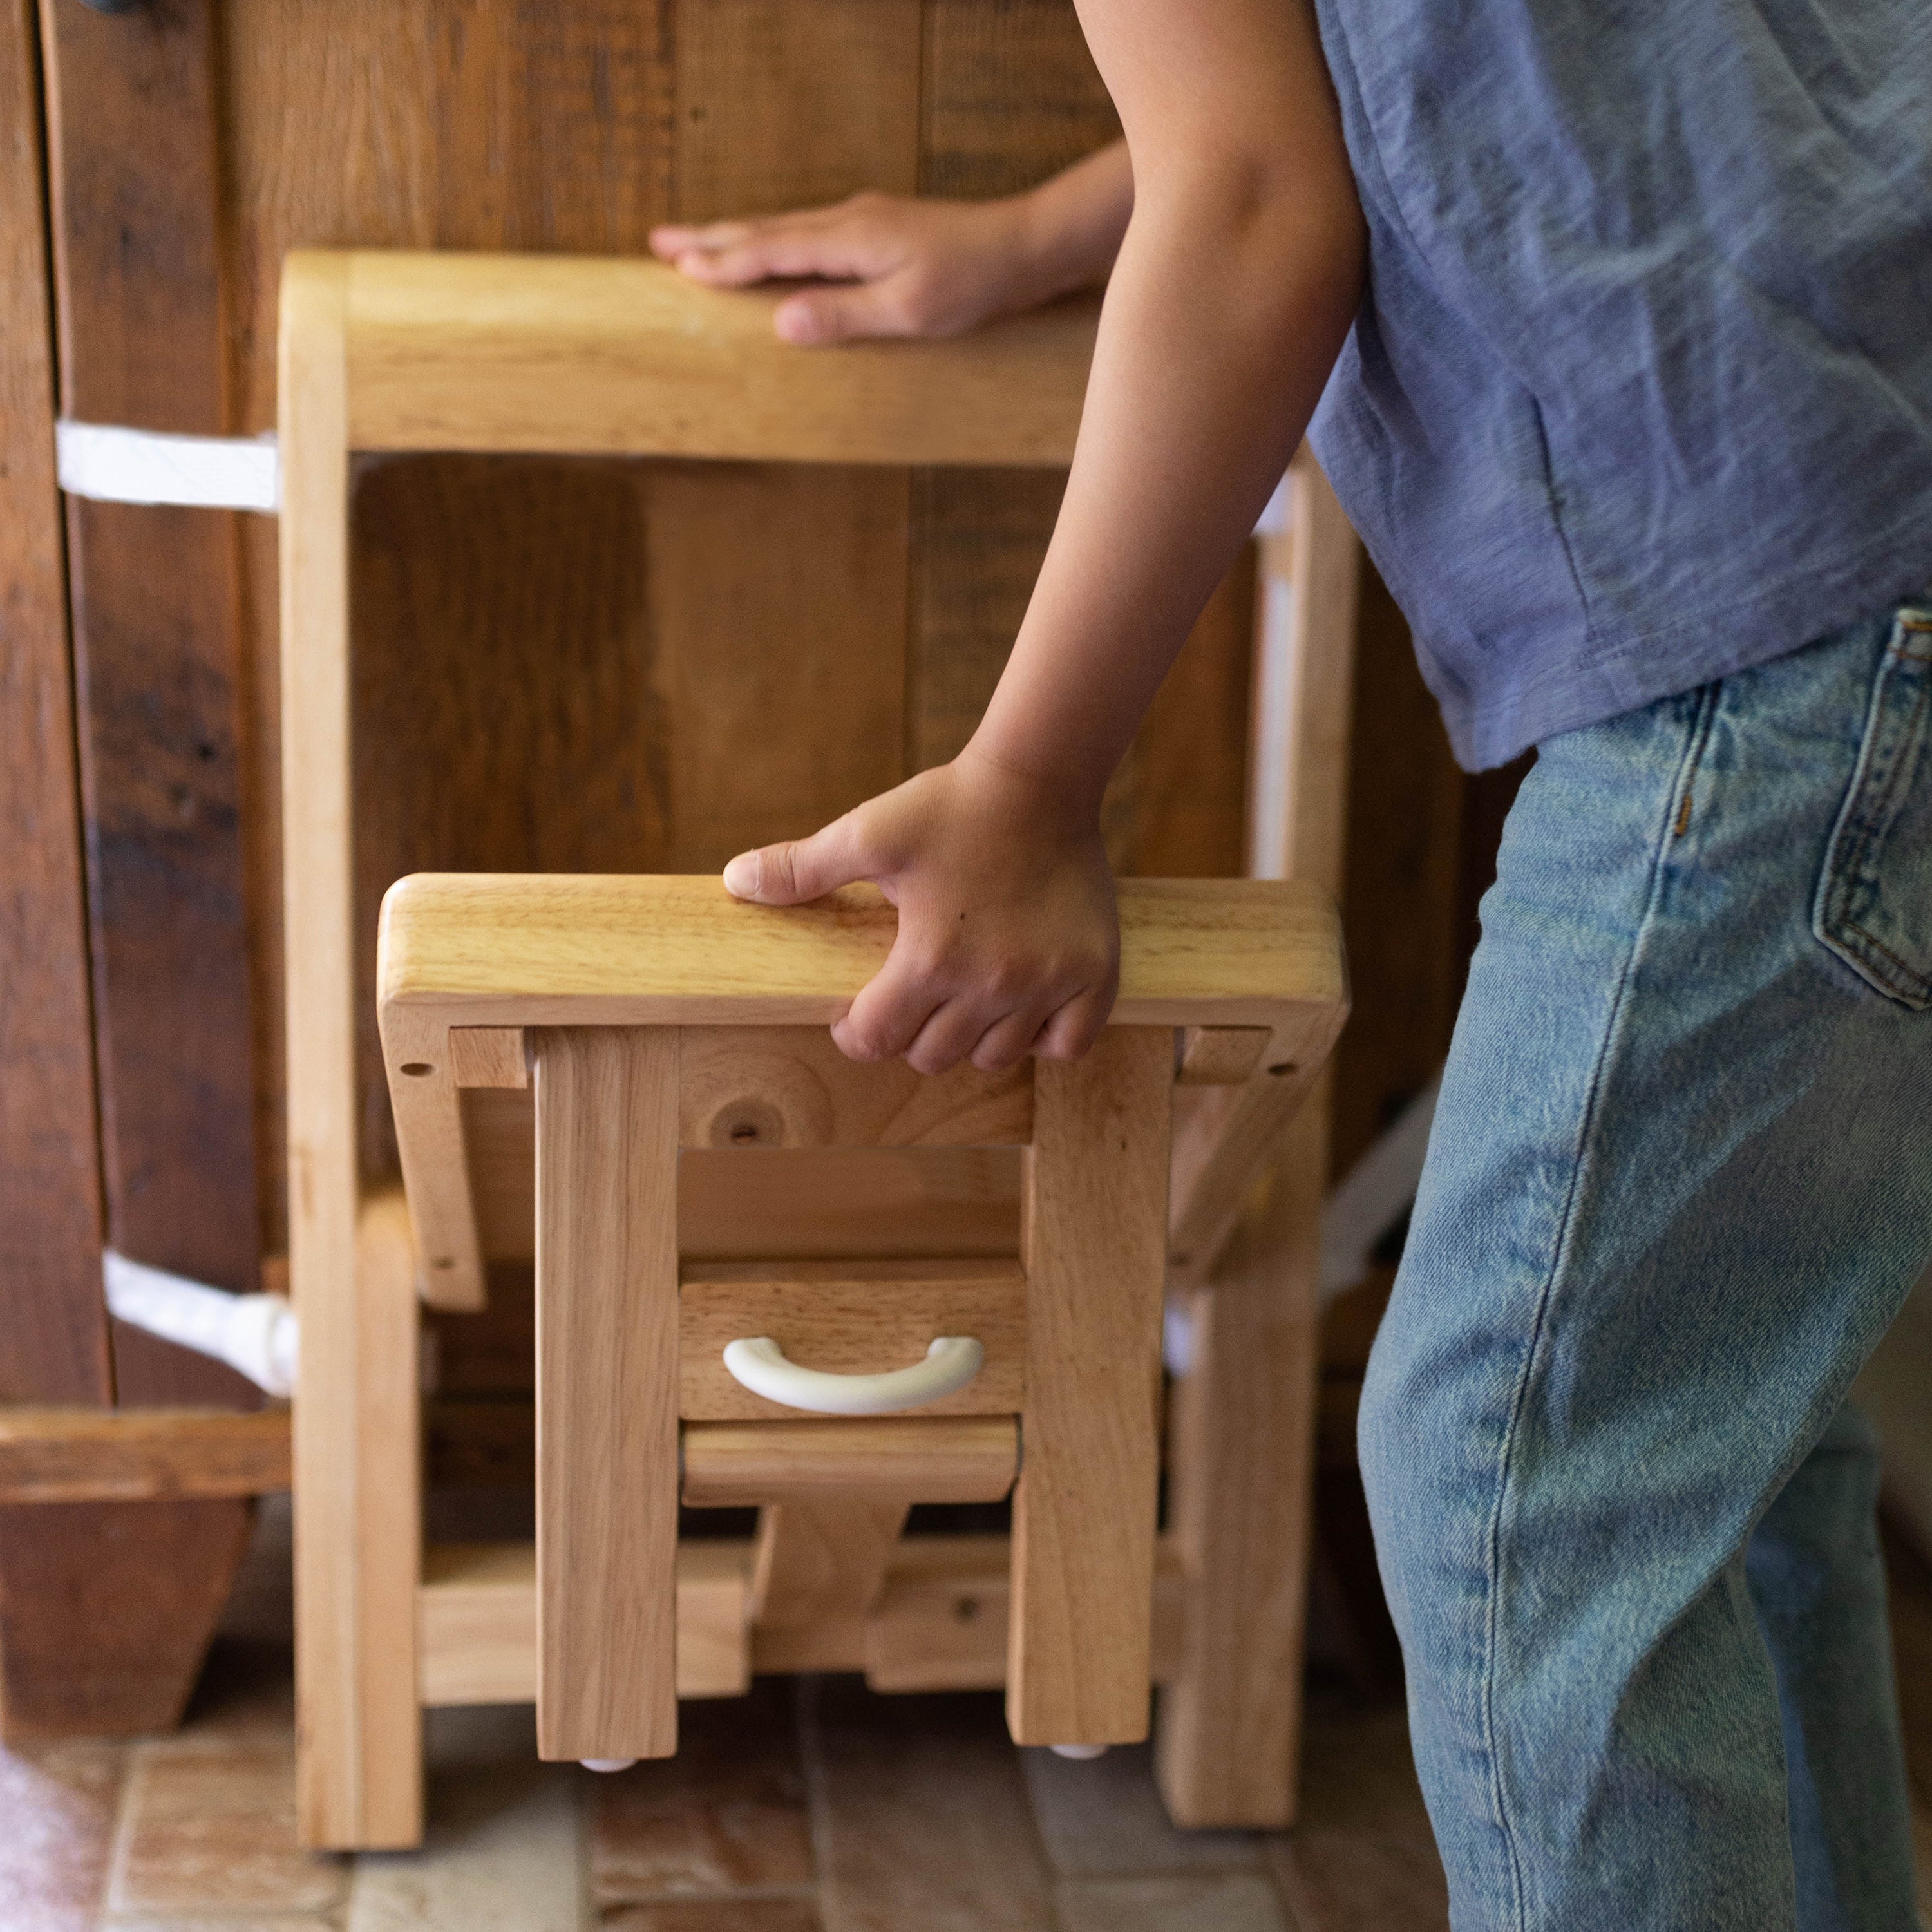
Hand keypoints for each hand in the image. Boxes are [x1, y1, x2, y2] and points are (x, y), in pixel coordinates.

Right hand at [649, 191, 1035, 345]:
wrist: (1021, 247)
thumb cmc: (971, 285)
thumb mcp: (909, 312)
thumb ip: (844, 315)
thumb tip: (780, 323)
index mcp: (849, 240)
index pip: (771, 252)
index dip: (723, 263)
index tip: (678, 270)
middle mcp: (847, 220)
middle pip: (764, 228)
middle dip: (709, 237)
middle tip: (658, 242)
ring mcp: (860, 219)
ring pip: (782, 226)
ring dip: (735, 235)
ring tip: (694, 242)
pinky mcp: (874, 226)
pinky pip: (805, 232)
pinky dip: (771, 239)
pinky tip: (765, 248)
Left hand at [721, 751, 1118, 1071]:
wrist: (1040, 778)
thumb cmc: (951, 806)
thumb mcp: (870, 832)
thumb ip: (803, 867)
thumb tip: (736, 882)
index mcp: (932, 958)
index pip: (878, 1040)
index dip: (855, 1031)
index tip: (855, 1010)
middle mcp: (994, 982)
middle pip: (933, 1056)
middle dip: (908, 1033)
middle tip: (908, 995)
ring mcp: (1049, 983)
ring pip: (996, 1058)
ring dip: (970, 1038)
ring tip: (960, 996)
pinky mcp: (1095, 975)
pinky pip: (1066, 1044)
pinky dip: (1042, 1038)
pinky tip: (1021, 1003)